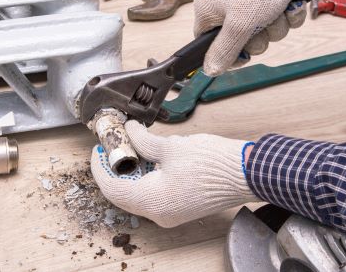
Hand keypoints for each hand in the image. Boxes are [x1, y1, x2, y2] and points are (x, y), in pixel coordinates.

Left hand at [90, 120, 258, 227]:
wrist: (247, 173)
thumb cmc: (213, 163)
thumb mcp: (171, 147)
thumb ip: (143, 140)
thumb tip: (129, 130)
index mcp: (153, 201)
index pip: (112, 188)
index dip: (100, 167)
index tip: (98, 150)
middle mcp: (158, 214)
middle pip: (123, 194)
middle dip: (115, 169)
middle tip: (113, 146)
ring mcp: (169, 214)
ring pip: (137, 195)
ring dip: (131, 173)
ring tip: (130, 148)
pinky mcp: (178, 209)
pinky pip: (152, 196)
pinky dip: (145, 178)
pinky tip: (148, 159)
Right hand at [194, 0, 324, 75]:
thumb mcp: (239, 26)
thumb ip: (224, 51)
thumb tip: (209, 70)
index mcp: (208, 10)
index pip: (208, 44)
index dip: (227, 54)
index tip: (243, 56)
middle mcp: (225, 5)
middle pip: (239, 41)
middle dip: (259, 38)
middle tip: (263, 26)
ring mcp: (247, 1)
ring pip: (262, 32)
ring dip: (276, 26)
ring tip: (279, 10)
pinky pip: (276, 19)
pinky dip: (287, 15)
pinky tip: (290, 4)